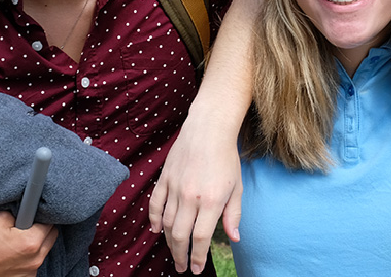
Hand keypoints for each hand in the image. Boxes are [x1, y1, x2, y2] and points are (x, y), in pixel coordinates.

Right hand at [0, 211, 57, 276]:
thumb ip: (20, 214)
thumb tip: (28, 211)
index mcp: (30, 243)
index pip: (50, 223)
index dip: (41, 216)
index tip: (35, 213)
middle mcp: (33, 261)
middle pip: (50, 239)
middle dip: (40, 230)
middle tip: (24, 226)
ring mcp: (27, 275)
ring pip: (41, 253)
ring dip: (33, 247)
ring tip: (12, 243)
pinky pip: (29, 266)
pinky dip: (23, 260)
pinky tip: (8, 256)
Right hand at [149, 110, 242, 274]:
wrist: (209, 128)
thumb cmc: (226, 157)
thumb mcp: (236, 187)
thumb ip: (233, 215)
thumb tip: (233, 238)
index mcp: (212, 200)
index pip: (200, 238)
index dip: (197, 257)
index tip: (196, 269)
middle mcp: (191, 196)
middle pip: (180, 235)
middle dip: (181, 255)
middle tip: (182, 267)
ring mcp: (175, 187)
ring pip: (166, 223)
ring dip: (169, 242)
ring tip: (174, 252)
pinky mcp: (164, 178)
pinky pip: (155, 204)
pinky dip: (153, 220)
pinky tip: (157, 230)